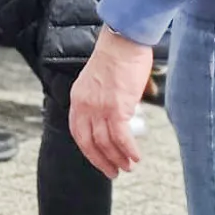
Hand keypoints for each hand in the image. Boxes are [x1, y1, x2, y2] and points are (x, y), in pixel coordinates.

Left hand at [69, 28, 155, 177]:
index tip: (99, 160)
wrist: (123, 42)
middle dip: (101, 161)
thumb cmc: (117, 57)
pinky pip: (121, 137)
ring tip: (128, 166)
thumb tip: (121, 115)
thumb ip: (103, 99)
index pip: (78, 132)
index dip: (88, 150)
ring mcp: (99, 107)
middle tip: (114, 172)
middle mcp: (84, 105)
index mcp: (78, 99)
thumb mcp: (99, 81)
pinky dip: (128, 150)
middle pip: (89, 142)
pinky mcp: (117, 107)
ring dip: (118, 158)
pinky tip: (136, 157)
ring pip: (106, 142)